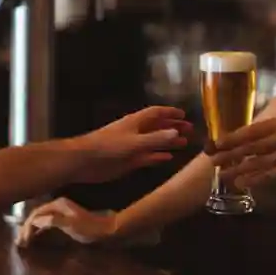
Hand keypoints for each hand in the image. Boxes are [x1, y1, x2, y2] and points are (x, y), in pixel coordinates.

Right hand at [16, 197, 116, 246]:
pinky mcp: (65, 218)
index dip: (27, 227)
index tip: (21, 241)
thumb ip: (54, 221)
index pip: (36, 214)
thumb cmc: (90, 228)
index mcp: (58, 205)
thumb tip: (36, 220)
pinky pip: (47, 222)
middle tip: (19, 243)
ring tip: (24, 241)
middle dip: (26, 228)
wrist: (107, 229)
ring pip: (41, 218)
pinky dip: (39, 229)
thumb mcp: (72, 225)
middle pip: (36, 215)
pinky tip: (36, 237)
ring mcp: (62, 211)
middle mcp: (58, 205)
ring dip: (32, 229)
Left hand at [74, 106, 190, 183]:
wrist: (85, 161)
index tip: (184, 114)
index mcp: (136, 122)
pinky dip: (158, 156)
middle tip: (189, 130)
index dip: (170, 112)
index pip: (156, 113)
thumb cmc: (108, 146)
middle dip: (173, 126)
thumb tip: (176, 132)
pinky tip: (168, 157)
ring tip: (184, 142)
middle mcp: (136, 132)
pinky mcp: (130, 160)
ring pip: (155, 142)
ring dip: (168, 142)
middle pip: (158, 126)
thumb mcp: (134, 142)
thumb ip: (156, 139)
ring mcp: (133, 146)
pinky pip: (148, 156)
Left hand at [209, 117, 275, 187]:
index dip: (231, 137)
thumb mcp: (273, 147)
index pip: (251, 130)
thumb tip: (219, 148)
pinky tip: (242, 183)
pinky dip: (256, 179)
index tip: (214, 144)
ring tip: (223, 175)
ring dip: (240, 168)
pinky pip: (273, 173)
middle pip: (253, 144)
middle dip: (231, 153)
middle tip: (213, 160)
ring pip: (261, 160)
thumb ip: (251, 146)